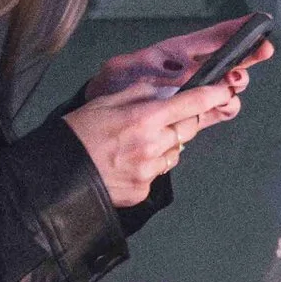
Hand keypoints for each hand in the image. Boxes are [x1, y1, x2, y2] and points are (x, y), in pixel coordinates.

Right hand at [64, 73, 246, 210]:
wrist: (56, 175)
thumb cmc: (76, 135)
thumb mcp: (105, 102)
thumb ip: (140, 93)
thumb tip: (164, 91)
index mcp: (144, 118)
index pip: (190, 103)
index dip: (212, 95)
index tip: (224, 91)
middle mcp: (152, 145)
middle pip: (189, 129)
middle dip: (182, 121)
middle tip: (159, 120)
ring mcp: (149, 170)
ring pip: (175, 152)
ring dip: (165, 145)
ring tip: (134, 144)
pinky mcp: (143, 190)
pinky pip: (158, 173)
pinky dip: (149, 166)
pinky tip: (127, 163)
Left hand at [87, 24, 269, 99]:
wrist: (104, 115)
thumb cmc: (112, 85)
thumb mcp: (130, 70)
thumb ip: (160, 70)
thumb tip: (189, 73)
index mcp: (177, 52)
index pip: (213, 37)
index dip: (237, 28)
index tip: (259, 21)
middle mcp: (192, 69)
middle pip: (230, 59)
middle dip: (247, 56)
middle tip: (257, 55)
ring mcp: (195, 91)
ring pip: (228, 85)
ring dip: (235, 85)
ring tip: (230, 86)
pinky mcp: (194, 112)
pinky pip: (218, 109)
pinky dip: (226, 107)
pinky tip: (225, 105)